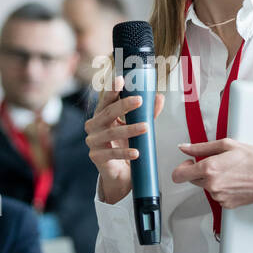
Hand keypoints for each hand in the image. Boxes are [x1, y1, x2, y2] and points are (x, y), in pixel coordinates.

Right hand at [84, 73, 164, 204]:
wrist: (120, 173)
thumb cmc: (125, 145)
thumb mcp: (136, 127)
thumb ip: (147, 113)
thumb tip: (159, 97)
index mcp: (101, 114)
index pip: (106, 99)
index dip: (112, 89)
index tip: (121, 80)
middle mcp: (94, 125)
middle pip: (108, 113)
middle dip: (124, 105)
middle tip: (139, 100)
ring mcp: (93, 141)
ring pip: (111, 133)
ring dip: (130, 129)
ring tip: (146, 127)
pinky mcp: (96, 157)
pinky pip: (111, 154)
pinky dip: (125, 152)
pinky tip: (137, 152)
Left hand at [171, 138, 252, 208]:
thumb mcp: (227, 145)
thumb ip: (201, 147)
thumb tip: (184, 148)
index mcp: (209, 169)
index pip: (179, 175)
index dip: (182, 167)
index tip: (190, 162)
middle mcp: (211, 185)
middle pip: (192, 180)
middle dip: (199, 171)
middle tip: (216, 164)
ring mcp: (218, 196)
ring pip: (205, 187)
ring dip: (212, 180)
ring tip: (230, 172)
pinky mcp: (226, 204)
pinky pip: (216, 195)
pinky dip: (221, 188)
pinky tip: (234, 181)